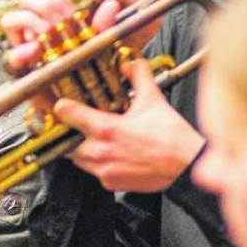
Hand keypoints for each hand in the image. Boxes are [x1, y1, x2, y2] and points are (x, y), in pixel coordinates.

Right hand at [0, 0, 119, 74]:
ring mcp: (22, 48)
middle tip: (59, 21)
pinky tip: (35, 51)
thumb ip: (101, 27)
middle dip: (43, 5)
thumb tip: (110, 4)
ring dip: (29, 21)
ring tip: (46, 32)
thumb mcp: (97, 47)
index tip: (70, 11)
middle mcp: (33, 28)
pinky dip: (21, 52)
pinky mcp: (17, 70)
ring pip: (10, 20)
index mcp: (52, 18)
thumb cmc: (87, 74)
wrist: (82, 106)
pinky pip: (10, 57)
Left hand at [55, 59, 204, 191]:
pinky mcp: (111, 183)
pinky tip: (106, 152)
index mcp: (106, 129)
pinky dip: (94, 162)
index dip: (59, 103)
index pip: (66, 112)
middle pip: (64, 139)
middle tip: (70, 121)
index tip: (57, 100)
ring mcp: (104, 170)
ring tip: (88, 136)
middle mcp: (100, 152)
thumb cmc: (173, 138)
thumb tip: (131, 63)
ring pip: (76, 158)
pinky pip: (92, 171)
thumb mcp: (153, 100)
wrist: (189, 168)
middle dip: (65, 130)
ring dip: (78, 146)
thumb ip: (138, 77)